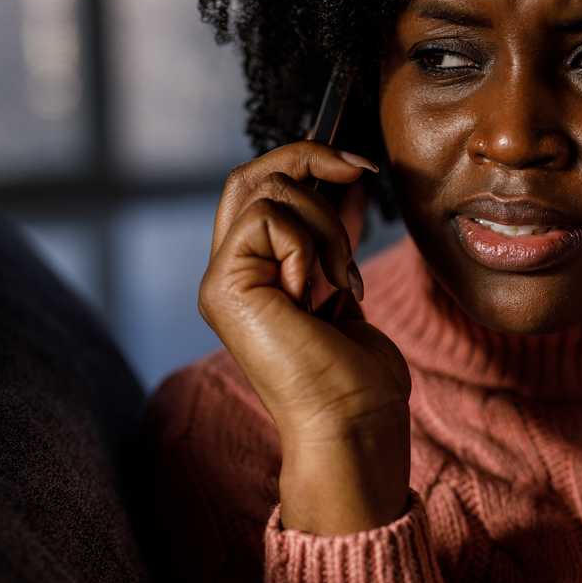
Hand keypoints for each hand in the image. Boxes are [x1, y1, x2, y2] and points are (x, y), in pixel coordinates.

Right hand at [198, 140, 411, 534]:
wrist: (352, 425)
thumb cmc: (357, 376)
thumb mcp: (345, 281)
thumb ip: (333, 233)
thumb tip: (345, 176)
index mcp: (252, 275)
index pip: (258, 190)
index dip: (305, 162)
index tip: (359, 169)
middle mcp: (228, 275)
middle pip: (248, 176)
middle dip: (310, 157)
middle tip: (360, 171)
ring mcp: (221, 281)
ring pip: (269, 191)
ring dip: (326, 225)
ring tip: (342, 282)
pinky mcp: (224, 287)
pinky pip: (270, 219)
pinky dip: (311, 246)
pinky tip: (321, 294)